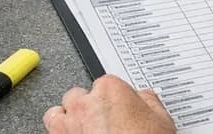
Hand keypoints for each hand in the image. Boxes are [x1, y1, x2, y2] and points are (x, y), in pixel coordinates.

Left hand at [43, 75, 174, 133]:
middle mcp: (85, 104)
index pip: (107, 83)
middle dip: (88, 105)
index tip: (120, 107)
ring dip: (67, 118)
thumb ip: (149, 102)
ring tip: (82, 129)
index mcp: (110, 90)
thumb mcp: (161, 121)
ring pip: (57, 113)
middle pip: (78, 95)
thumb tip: (146, 97)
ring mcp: (69, 125)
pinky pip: (51, 132)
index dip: (114, 98)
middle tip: (103, 119)